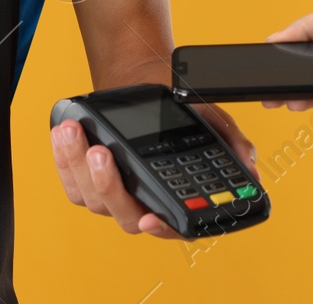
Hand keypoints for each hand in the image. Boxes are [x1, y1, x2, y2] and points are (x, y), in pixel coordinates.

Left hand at [50, 103, 257, 238]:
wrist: (144, 83)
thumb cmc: (178, 109)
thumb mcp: (210, 119)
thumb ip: (231, 142)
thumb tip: (249, 167)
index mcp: (176, 198)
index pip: (172, 226)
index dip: (161, 229)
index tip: (149, 219)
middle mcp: (144, 204)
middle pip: (125, 214)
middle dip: (108, 185)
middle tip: (101, 152)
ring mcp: (112, 196)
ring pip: (94, 198)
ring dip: (78, 166)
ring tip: (75, 132)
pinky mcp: (85, 183)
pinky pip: (72, 184)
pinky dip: (64, 160)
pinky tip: (63, 135)